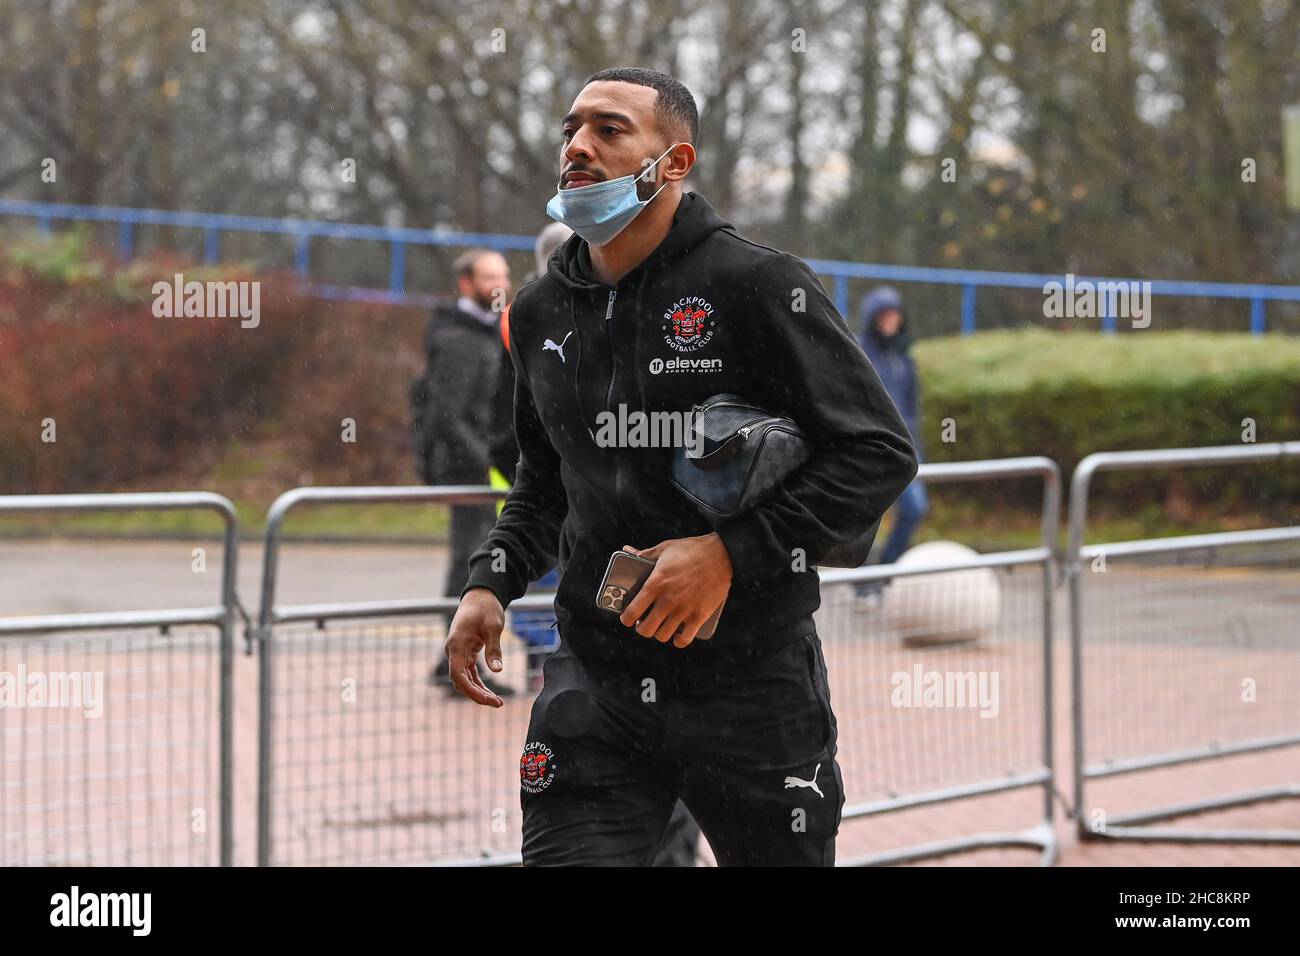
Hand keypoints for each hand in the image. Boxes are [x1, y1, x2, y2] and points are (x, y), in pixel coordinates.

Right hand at [444, 587, 507, 706]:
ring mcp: (457, 652)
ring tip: (497, 702)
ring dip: (478, 691)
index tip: (487, 699)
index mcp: (457, 644)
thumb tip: (498, 671)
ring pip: (464, 679)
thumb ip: (494, 648)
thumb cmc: (486, 608)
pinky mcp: (465, 653)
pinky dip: (478, 683)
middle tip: (498, 704)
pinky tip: (490, 692)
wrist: (480, 595)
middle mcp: (453, 651)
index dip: (470, 690)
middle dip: (477, 695)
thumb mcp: (494, 626)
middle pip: (460, 681)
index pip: (458, 674)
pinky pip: (469, 673)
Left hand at [618, 533, 732, 648]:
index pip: (632, 611)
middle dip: (642, 628)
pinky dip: (679, 641)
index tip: (627, 618)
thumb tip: (627, 550)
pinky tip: (677, 636)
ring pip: (663, 636)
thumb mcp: (664, 548)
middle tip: (644, 622)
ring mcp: (684, 609)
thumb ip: (644, 554)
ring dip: (659, 633)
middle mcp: (668, 599)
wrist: (722, 554)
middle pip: (646, 629)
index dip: (626, 618)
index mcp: (656, 583)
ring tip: (660, 626)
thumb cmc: (691, 549)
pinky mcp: (699, 616)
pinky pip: (684, 639)